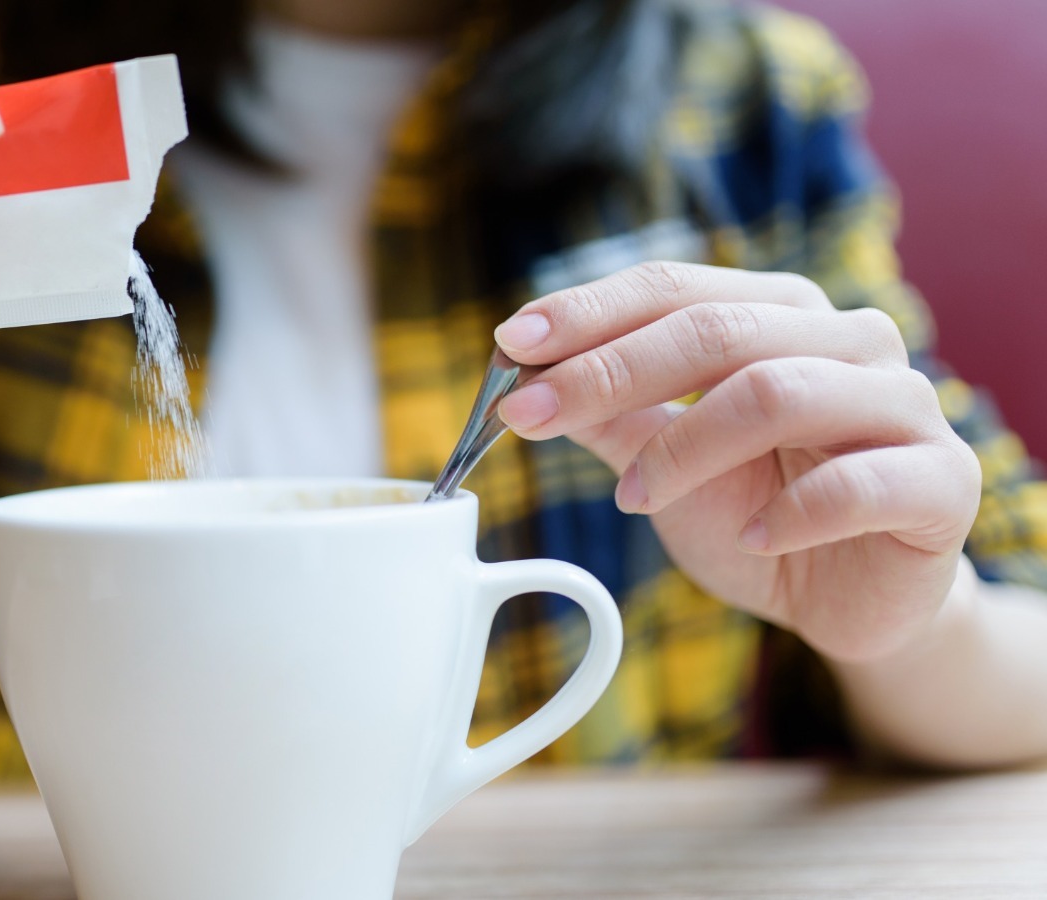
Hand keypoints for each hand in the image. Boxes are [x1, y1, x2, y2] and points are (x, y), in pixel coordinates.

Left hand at [494, 262, 981, 662]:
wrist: (849, 599)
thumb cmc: (756, 514)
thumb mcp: (663, 464)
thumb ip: (608, 418)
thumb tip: (523, 379)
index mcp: (782, 314)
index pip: (674, 289)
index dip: (587, 312)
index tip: (509, 344)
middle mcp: (849, 339)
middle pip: (715, 331)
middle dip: (608, 371)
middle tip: (529, 415)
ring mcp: (903, 404)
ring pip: (776, 392)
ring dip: (683, 448)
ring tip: (634, 497)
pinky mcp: (940, 482)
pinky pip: (853, 483)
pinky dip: (785, 513)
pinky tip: (747, 535)